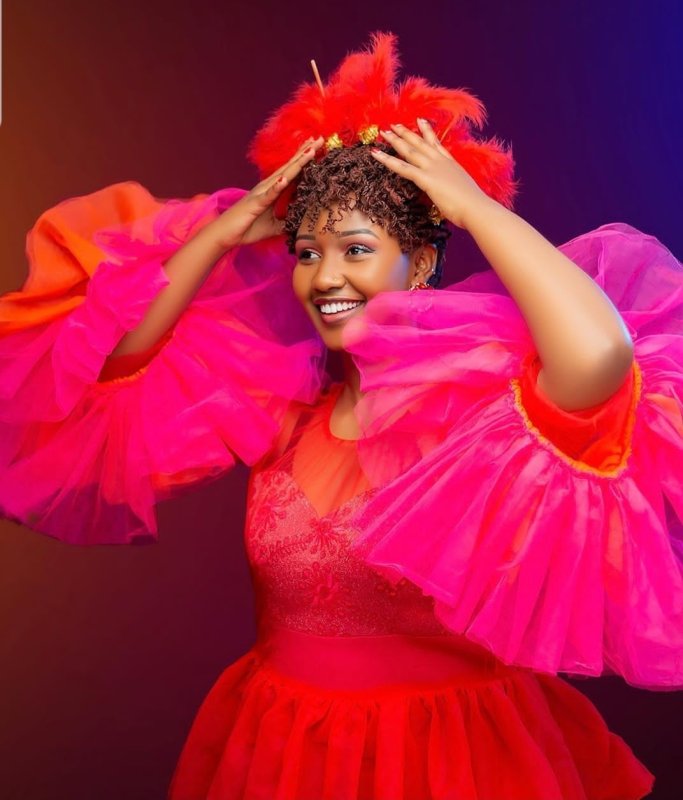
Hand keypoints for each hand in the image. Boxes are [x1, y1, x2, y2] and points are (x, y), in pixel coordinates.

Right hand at [213, 136, 324, 248]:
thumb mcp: (274, 226)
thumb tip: (302, 221)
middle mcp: (267, 187)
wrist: (226, 235)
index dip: (304, 159)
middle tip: (320, 138)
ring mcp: (261, 193)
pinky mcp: (255, 204)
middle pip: (290, 167)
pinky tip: (285, 179)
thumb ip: (287, 221)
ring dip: (296, 163)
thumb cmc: (248, 228)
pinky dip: (276, 187)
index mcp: (272, 190)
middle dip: (305, 152)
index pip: (291, 172)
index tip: (317, 146)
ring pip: (282, 175)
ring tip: (310, 151)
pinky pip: (268, 195)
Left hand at [370, 119, 492, 229]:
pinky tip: (376, 154)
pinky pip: (402, 167)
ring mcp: (433, 168)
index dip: (428, 132)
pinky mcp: (425, 179)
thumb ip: (454, 189)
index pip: (437, 145)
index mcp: (452, 165)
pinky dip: (387, 160)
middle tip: (395, 124)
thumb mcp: (463, 193)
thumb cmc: (473, 206)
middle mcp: (441, 162)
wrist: (476, 208)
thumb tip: (452, 194)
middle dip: (407, 133)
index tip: (420, 121)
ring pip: (410, 151)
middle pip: (421, 143)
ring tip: (384, 132)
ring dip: (396, 140)